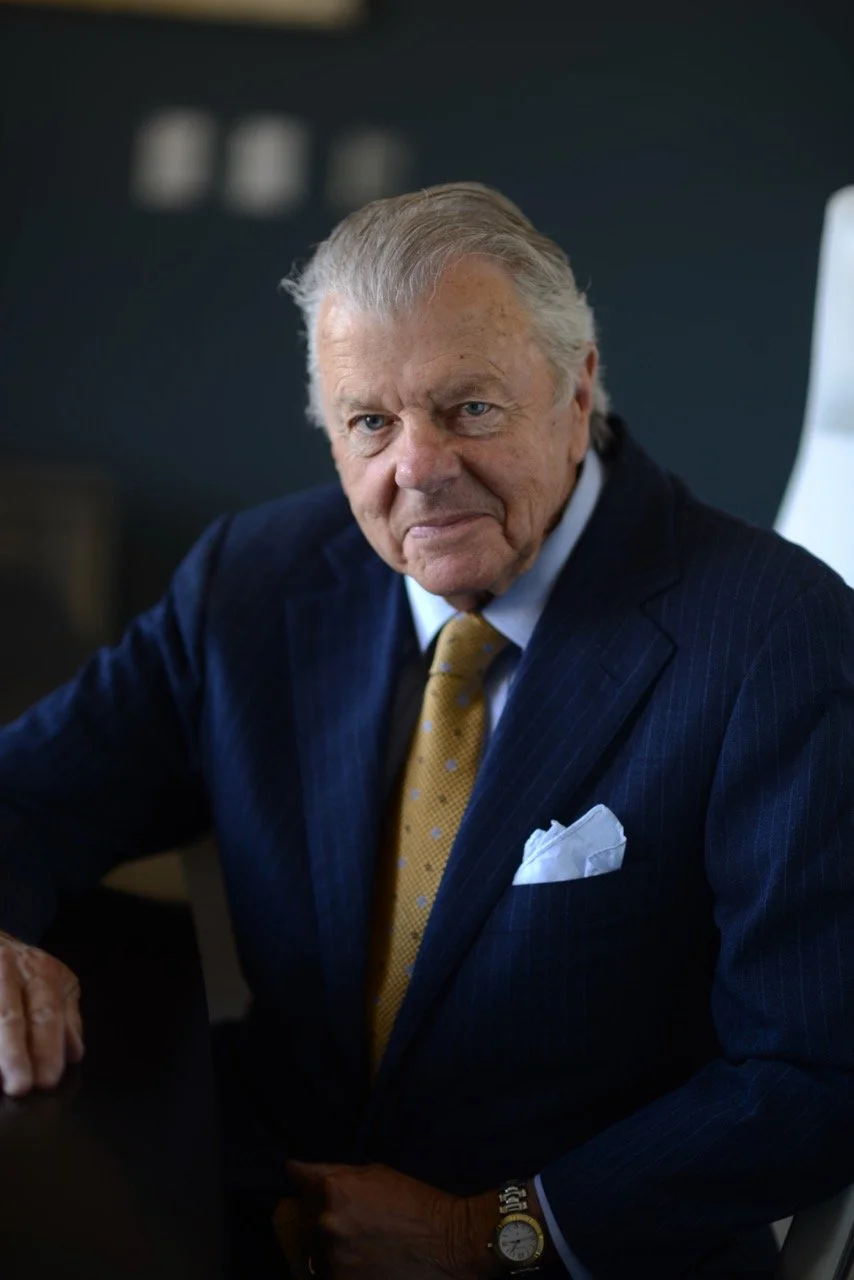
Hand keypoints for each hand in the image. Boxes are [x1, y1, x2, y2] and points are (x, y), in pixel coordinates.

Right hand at [0, 931, 83, 1096]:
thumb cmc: (28, 969)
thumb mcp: (57, 981)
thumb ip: (66, 1016)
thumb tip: (73, 1053)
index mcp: (40, 973)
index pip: (44, 1014)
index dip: (45, 1047)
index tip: (47, 1079)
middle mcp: (8, 971)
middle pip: (10, 1016)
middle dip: (14, 1054)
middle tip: (19, 1088)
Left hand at [285, 1160, 502, 1279]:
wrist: (450, 1244)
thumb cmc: (416, 1203)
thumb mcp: (375, 1174)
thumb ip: (332, 1173)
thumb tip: (293, 1170)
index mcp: (332, 1189)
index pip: (297, 1184)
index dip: (304, 1187)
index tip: (309, 1189)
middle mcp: (325, 1224)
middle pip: (300, 1221)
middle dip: (315, 1220)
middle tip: (347, 1224)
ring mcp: (332, 1261)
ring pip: (309, 1254)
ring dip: (325, 1249)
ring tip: (357, 1247)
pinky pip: (323, 1277)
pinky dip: (336, 1270)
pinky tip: (361, 1263)